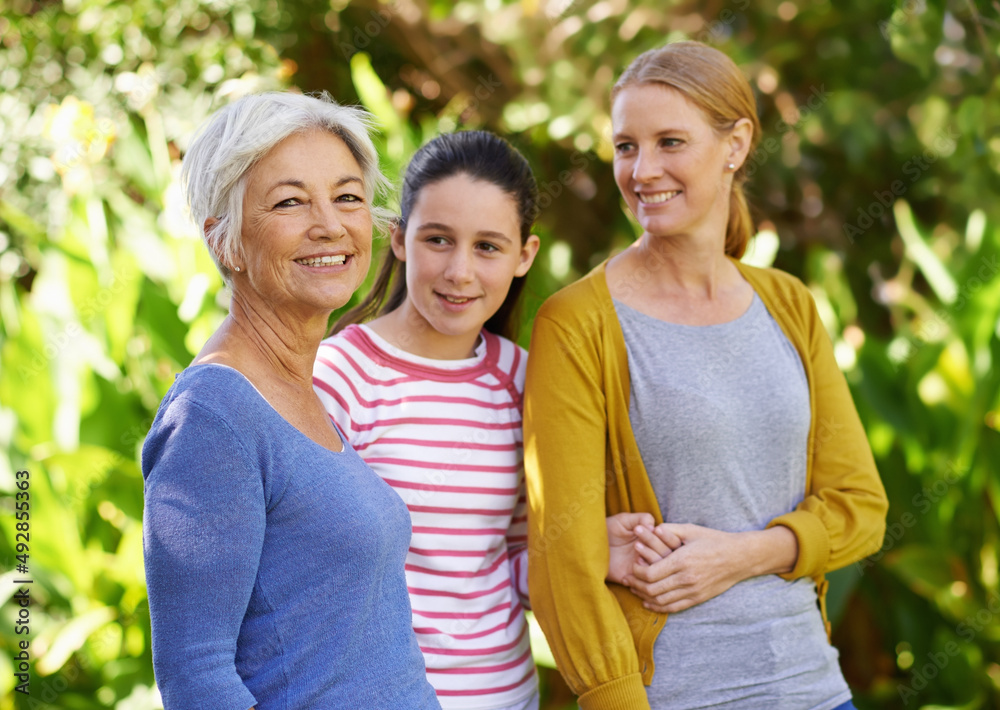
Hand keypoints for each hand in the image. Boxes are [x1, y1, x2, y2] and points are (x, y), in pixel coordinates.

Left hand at [605, 512, 675, 583]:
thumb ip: (640, 519)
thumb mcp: (624, 520)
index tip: (655, 529)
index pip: (670, 539)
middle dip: (655, 545)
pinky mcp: (636, 579)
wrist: (590, 546)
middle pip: (667, 554)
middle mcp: (653, 553)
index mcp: (654, 539)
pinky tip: (634, 565)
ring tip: (636, 547)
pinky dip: (643, 573)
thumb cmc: (607, 530)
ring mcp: (645, 567)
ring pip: (659, 567)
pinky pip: (648, 582)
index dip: (665, 536)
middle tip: (640, 538)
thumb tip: (654, 524)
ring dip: (650, 557)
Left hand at [623, 523, 795, 612]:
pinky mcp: (698, 599)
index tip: (631, 566)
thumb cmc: (713, 540)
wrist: (739, 557)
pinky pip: (674, 608)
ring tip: (634, 590)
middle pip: (652, 589)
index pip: (650, 573)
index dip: (636, 572)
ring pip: (661, 601)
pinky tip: (648, 603)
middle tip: (626, 580)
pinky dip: (658, 607)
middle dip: (636, 585)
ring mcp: (693, 591)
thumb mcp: (691, 530)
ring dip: (644, 597)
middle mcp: (686, 579)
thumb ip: (669, 529)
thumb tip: (649, 528)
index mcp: (682, 560)